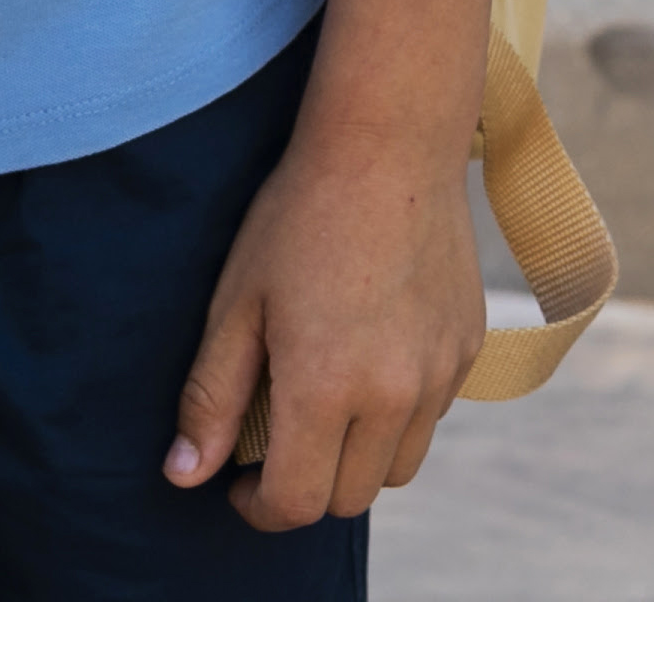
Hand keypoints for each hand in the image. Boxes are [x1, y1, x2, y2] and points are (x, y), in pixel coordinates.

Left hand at [163, 122, 485, 531]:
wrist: (389, 144)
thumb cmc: (299, 216)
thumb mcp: (237, 304)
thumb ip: (211, 399)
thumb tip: (185, 475)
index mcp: (326, 388)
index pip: (296, 504)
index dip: (257, 508)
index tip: (238, 482)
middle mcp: (393, 395)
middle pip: (349, 499)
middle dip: (305, 488)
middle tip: (275, 443)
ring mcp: (439, 374)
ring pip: (398, 468)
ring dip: (356, 460)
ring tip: (325, 406)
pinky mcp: (468, 348)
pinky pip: (430, 418)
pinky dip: (397, 418)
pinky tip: (368, 362)